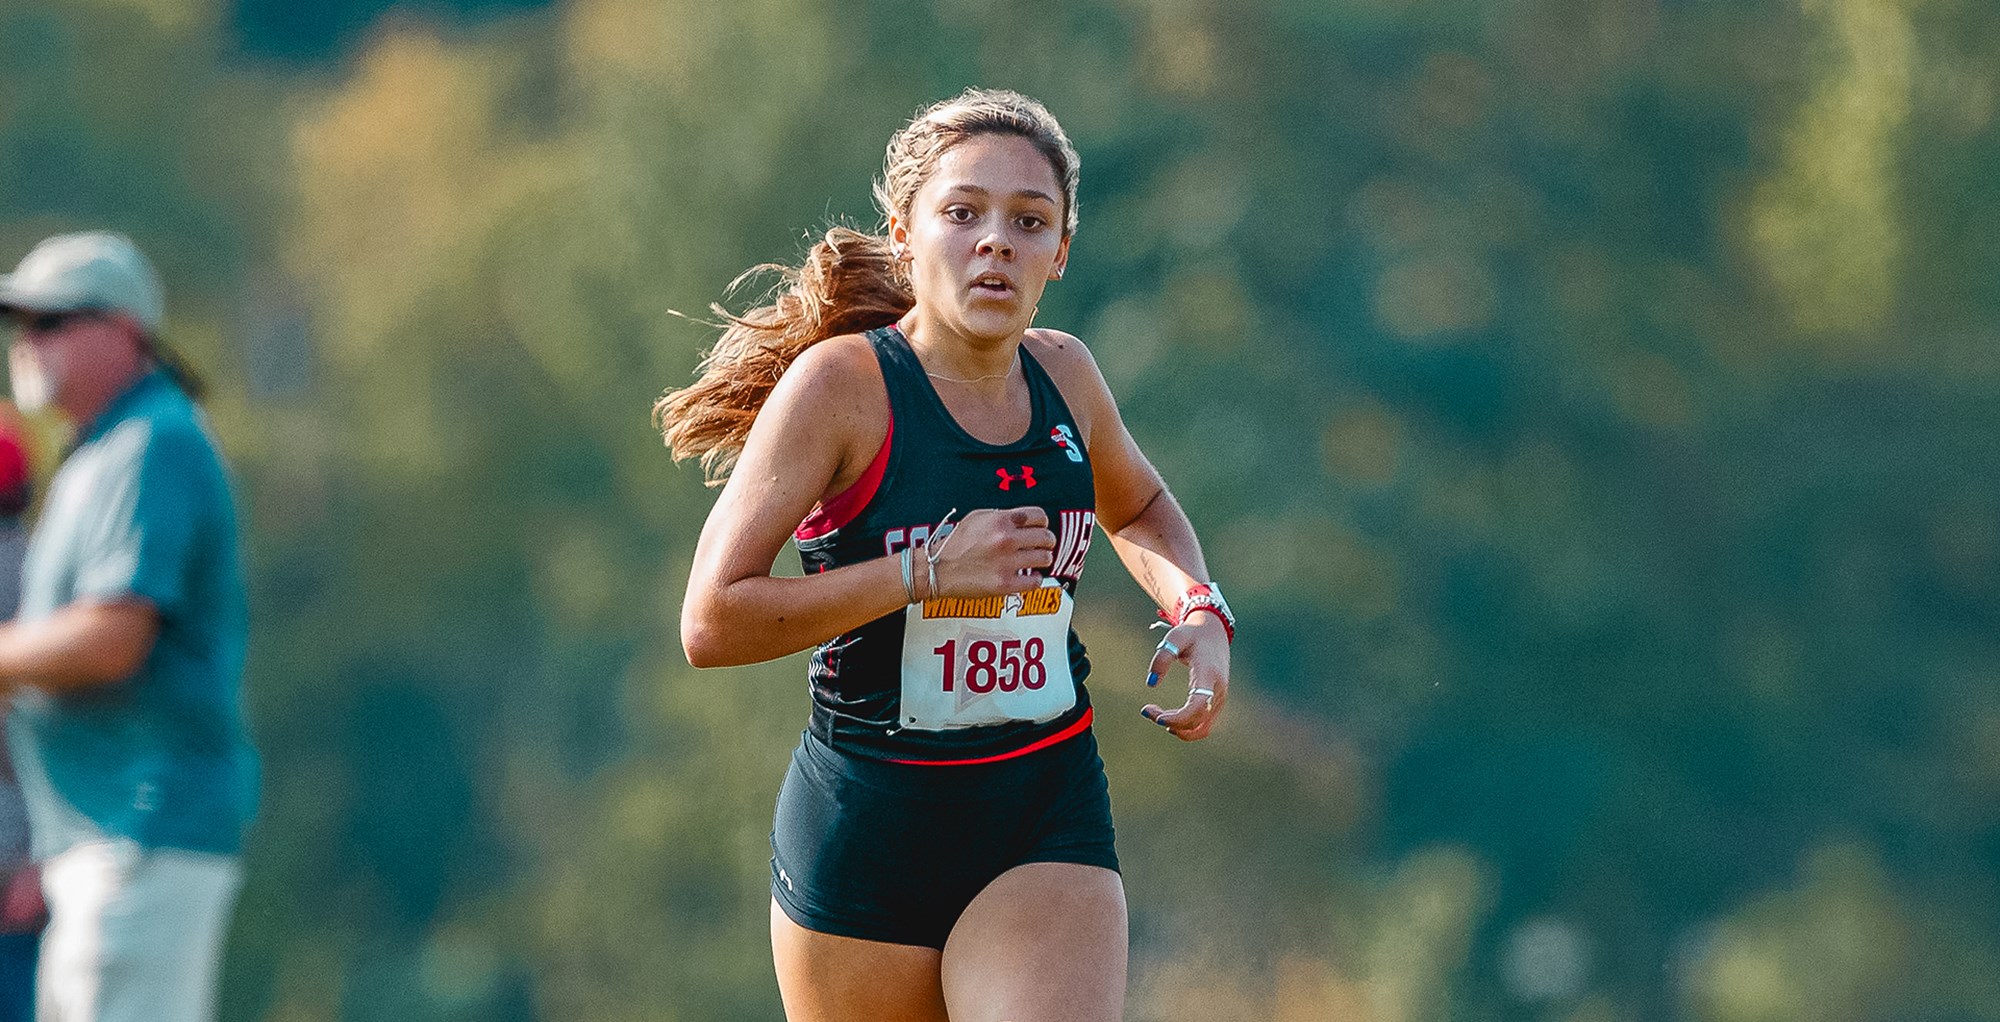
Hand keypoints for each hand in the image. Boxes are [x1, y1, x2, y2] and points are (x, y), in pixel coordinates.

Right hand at [927, 507, 1056, 597]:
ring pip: (1045, 558)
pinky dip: (1035, 579)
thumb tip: (1025, 520)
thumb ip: (1002, 516)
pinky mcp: (1006, 584)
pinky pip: (1036, 581)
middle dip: (1046, 542)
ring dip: (1042, 560)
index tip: (1040, 528)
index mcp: (1000, 520)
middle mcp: (1006, 539)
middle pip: (1046, 537)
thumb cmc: (956, 544)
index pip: (1039, 516)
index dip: (1042, 523)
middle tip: (1041, 546)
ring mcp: (1007, 563)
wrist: (938, 569)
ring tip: (1035, 561)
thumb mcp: (977, 518)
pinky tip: (1029, 577)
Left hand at [1140, 611, 1227, 740]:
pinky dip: (1186, 729)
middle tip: (1147, 710)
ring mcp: (1220, 699)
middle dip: (1171, 722)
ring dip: (1178, 728)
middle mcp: (1218, 690)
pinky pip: (1204, 726)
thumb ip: (1162, 658)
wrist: (1214, 633)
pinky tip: (1169, 719)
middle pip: (1197, 720)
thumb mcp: (1174, 637)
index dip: (1179, 717)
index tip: (1157, 717)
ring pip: (1202, 728)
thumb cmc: (1191, 634)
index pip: (1198, 705)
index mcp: (1208, 673)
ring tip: (1156, 715)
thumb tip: (1151, 683)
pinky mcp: (1217, 703)